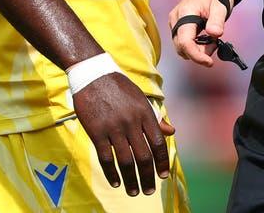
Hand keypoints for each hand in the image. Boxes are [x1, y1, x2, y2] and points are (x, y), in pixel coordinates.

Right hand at [72, 73, 173, 197]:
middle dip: (148, 176)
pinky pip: (107, 157)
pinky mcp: (96, 131)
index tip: (162, 176)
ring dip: (131, 180)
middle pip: (144, 156)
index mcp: (145, 112)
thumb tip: (172, 132)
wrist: (91, 72)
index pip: (158, 143)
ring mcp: (114, 127)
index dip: (162, 162)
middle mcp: (132, 121)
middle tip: (149, 190)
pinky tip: (116, 182)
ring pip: (126, 161)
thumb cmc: (118, 86)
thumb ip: (155, 117)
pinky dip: (112, 173)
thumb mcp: (140, 98)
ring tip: (134, 191)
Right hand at [168, 0, 232, 66]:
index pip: (185, 41)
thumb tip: (214, 34)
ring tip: (211, 40)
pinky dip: (195, 46)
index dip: (196, 55)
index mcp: (185, 13)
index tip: (209, 62)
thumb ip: (217, 21)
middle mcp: (175, 19)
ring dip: (197, 50)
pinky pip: (183, 42)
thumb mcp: (220, 7)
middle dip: (199, 53)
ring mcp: (175, 22)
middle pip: (181, 47)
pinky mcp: (177, 26)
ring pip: (181, 47)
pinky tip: (205, 39)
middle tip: (215, 45)